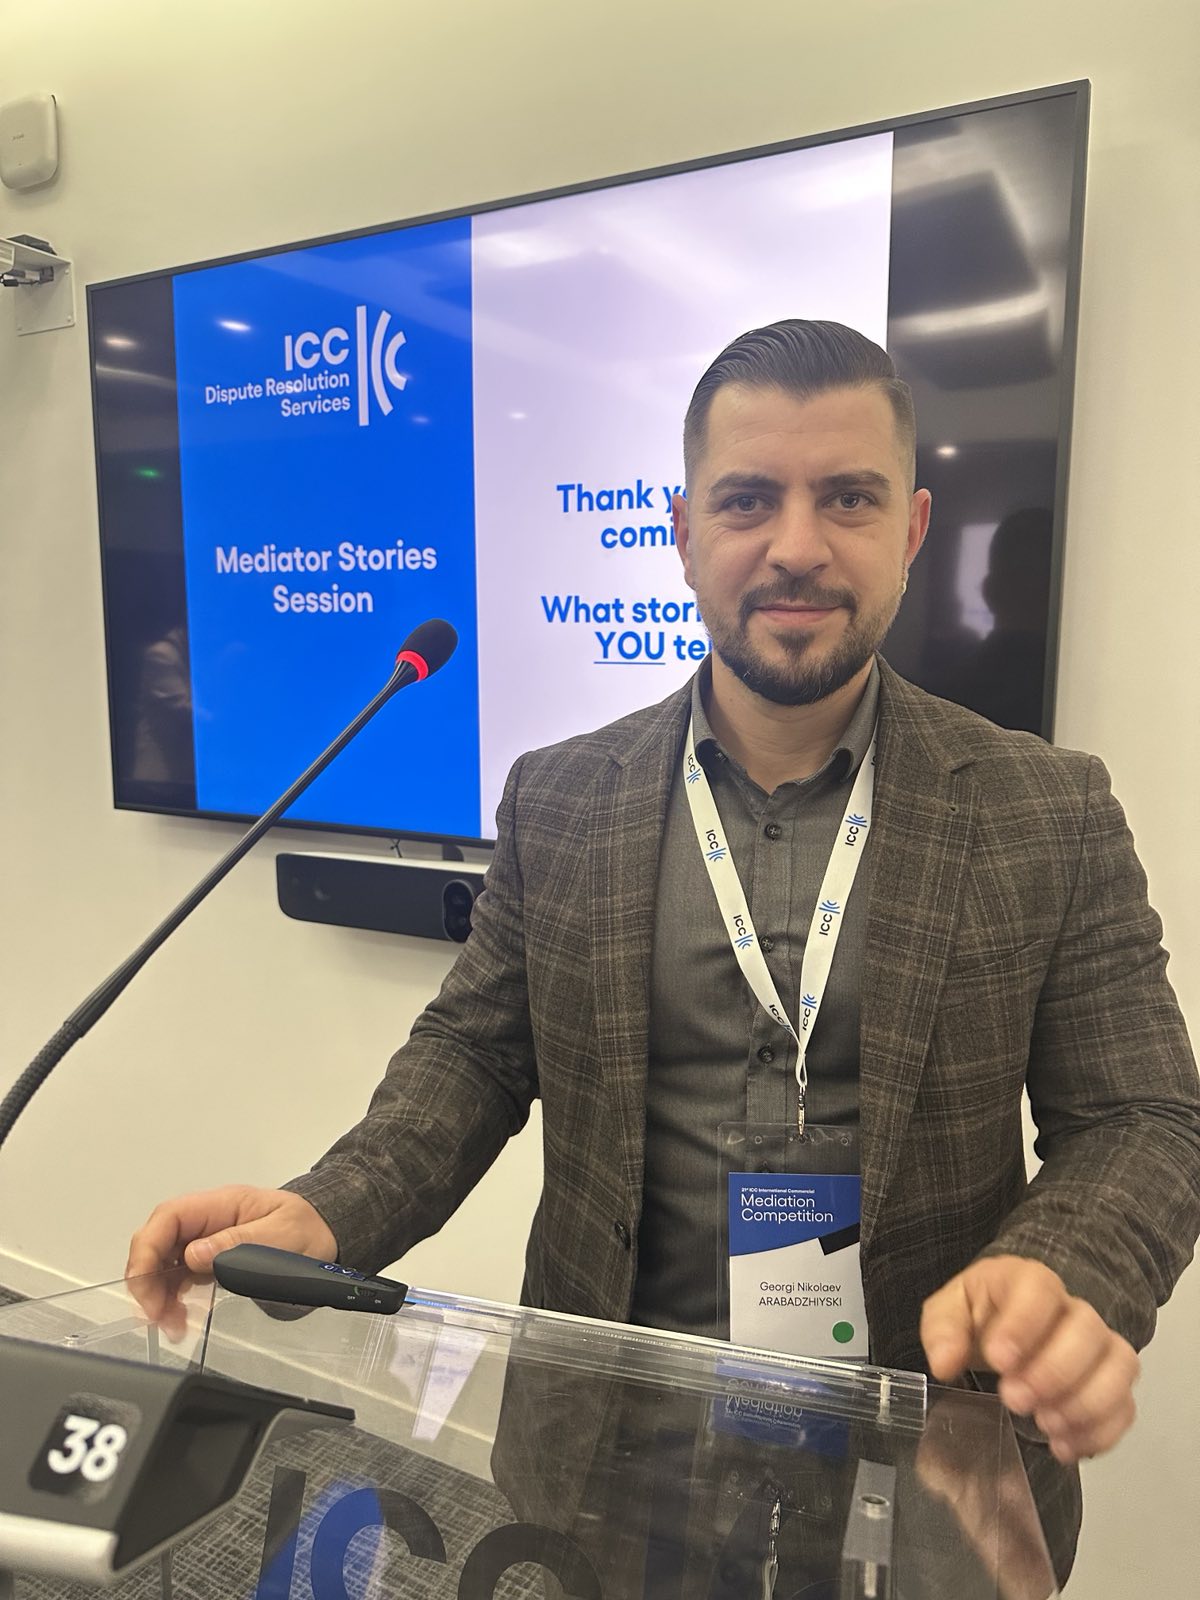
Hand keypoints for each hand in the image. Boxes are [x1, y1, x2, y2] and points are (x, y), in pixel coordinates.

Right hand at [125, 1185, 337, 1333]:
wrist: (327, 1234)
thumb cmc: (308, 1228)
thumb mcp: (281, 1234)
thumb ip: (238, 1242)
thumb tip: (193, 1254)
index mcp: (221, 1204)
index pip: (169, 1217)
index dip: (148, 1249)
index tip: (145, 1286)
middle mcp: (207, 1220)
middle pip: (158, 1241)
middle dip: (148, 1279)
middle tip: (155, 1316)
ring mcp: (206, 1240)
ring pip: (164, 1263)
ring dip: (158, 1294)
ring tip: (169, 1325)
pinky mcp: (210, 1261)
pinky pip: (180, 1278)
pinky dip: (172, 1300)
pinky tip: (178, 1319)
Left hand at [920, 1255, 1139, 1464]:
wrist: (1009, 1329)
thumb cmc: (982, 1316)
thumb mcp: (949, 1312)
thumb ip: (943, 1330)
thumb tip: (945, 1362)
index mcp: (1028, 1281)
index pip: (1039, 1289)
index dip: (1023, 1325)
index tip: (999, 1361)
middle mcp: (1073, 1308)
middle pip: (1087, 1328)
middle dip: (1054, 1371)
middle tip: (1015, 1400)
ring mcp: (1100, 1345)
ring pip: (1119, 1365)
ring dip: (1085, 1402)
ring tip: (1045, 1425)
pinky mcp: (1114, 1382)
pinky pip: (1126, 1405)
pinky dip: (1101, 1431)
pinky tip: (1064, 1446)